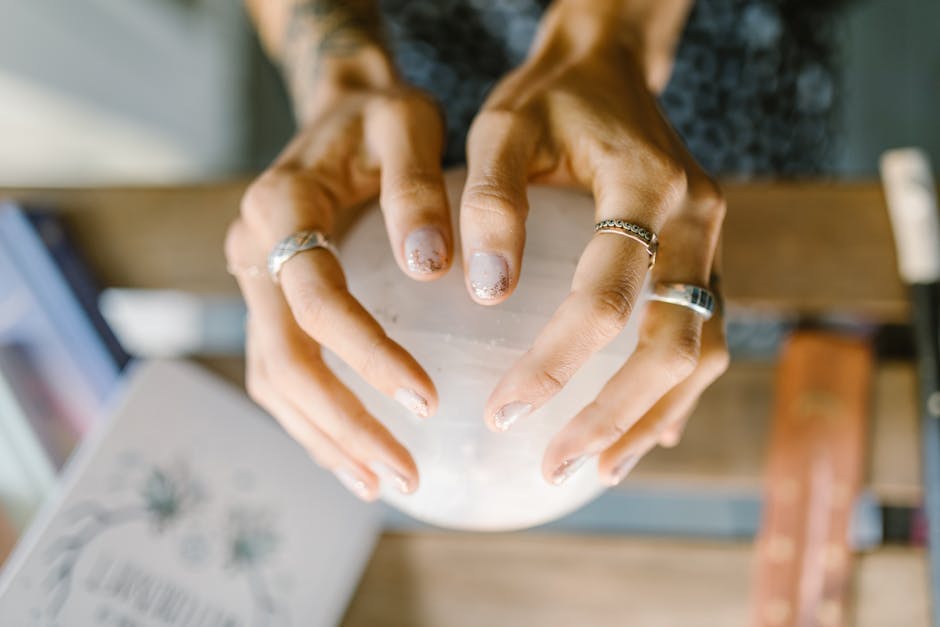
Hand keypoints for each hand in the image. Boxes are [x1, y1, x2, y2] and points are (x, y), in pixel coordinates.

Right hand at [225, 78, 451, 500]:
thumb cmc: (380, 117)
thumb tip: (432, 268)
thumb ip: (416, 187)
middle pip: (284, 358)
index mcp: (280, 206)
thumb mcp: (407, 124)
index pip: (314, 300)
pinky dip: (314, 422)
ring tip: (384, 483)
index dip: (367, 355)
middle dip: (345, 424)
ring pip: (273, 379)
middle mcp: (252, 248)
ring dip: (327, 438)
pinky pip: (278, 373)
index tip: (429, 400)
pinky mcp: (268, 300)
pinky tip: (355, 457)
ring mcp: (252, 279)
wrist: (339, 107)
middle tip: (408, 475)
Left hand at [460, 4, 728, 484]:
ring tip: (595, 468)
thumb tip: (488, 294)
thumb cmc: (551, 97)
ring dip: (650, 417)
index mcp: (649, 186)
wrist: (613, 66)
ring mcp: (713, 242)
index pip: (607, 298)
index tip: (502, 413)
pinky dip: (671, 392)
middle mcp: (699, 220)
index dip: (556, 364)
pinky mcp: (706, 257)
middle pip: (675, 343)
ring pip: (703, 351)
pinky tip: (637, 434)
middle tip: (553, 467)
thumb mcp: (502, 126)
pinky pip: (701, 336)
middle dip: (614, 417)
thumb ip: (492, 202)